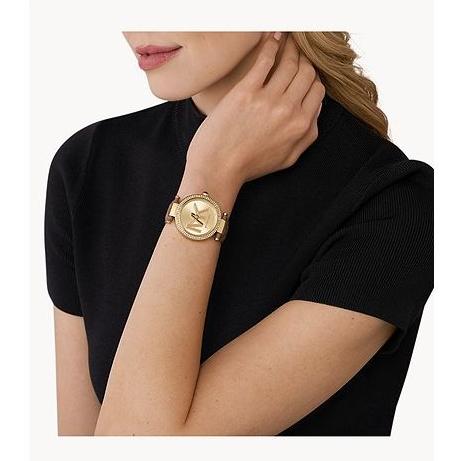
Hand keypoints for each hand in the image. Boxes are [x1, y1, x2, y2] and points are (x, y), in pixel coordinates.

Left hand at [185, 32, 324, 186]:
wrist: (218, 169)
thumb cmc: (249, 165)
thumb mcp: (288, 159)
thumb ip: (307, 135)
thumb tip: (315, 110)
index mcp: (302, 126)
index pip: (317, 90)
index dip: (312, 78)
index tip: (305, 71)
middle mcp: (289, 110)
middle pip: (307, 73)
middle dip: (305, 60)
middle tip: (299, 51)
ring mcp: (268, 100)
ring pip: (290, 64)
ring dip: (292, 48)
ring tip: (289, 41)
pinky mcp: (246, 92)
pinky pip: (265, 60)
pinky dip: (271, 45)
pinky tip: (273, 37)